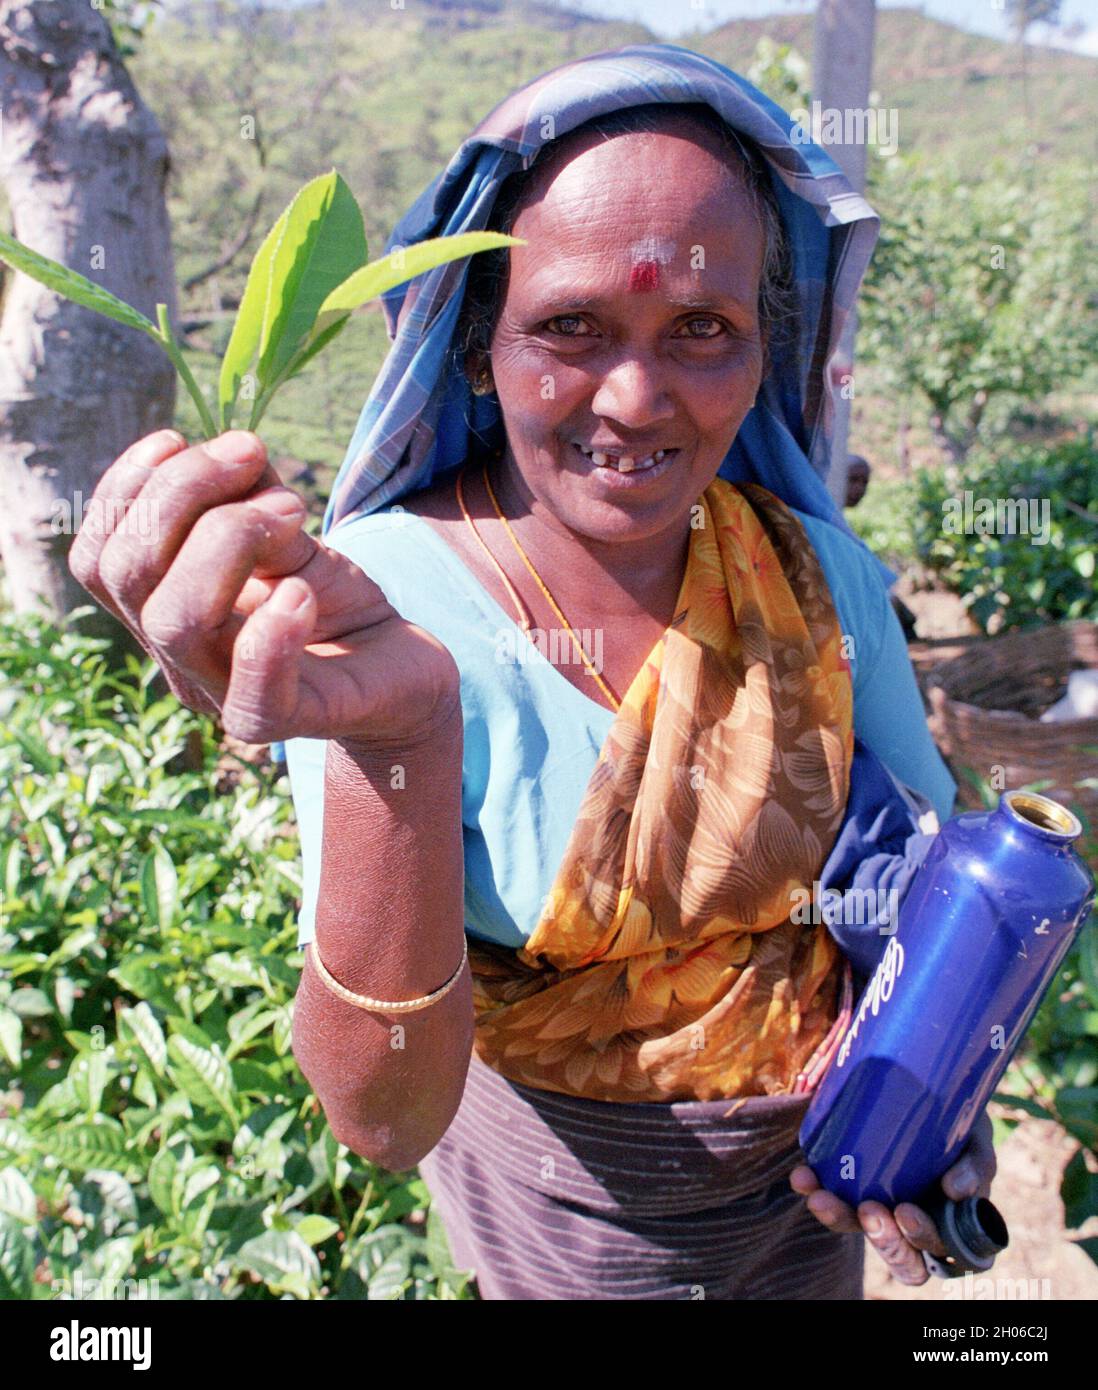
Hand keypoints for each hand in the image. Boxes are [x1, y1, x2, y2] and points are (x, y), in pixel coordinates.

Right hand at [69, 429, 459, 746]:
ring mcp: (223, 694)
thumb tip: (237, 455)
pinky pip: (253, 693)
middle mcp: (179, 657)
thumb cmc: (336, 603)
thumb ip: (252, 496)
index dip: (123, 490)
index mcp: (163, 608)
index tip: (180, 439)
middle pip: (126, 577)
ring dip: (225, 539)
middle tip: (252, 454)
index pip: (99, 558)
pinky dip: (271, 632)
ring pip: (173, 624)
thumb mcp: (289, 536)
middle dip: (180, 493)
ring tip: (293, 510)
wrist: (403, 671)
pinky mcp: (283, 723)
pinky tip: (303, 592)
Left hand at [789, 1110, 996, 1284]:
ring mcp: (879, 1206)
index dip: (920, 1243)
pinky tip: (802, 1176)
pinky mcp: (847, 1184)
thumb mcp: (975, 1140)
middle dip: (883, 1241)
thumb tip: (957, 1189)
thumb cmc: (959, 1125)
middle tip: (870, 1209)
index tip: (904, 1212)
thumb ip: (975, 1163)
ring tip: (820, 1197)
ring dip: (837, 1217)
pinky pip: (829, 1197)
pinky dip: (813, 1189)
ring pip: (858, 1229)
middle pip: (901, 1258)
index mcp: (949, 1222)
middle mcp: (912, 1224)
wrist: (925, 1087)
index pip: (939, 1253)